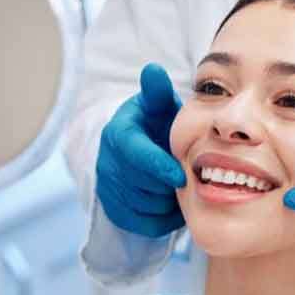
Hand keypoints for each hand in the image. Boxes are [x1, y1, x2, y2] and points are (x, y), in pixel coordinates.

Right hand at [96, 63, 186, 236]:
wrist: (142, 150)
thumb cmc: (157, 126)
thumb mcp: (159, 107)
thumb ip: (158, 93)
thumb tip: (153, 70)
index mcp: (119, 134)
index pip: (134, 155)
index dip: (158, 167)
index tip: (180, 177)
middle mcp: (107, 162)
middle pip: (142, 185)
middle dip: (168, 185)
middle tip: (187, 178)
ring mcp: (108, 188)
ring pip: (145, 207)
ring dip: (168, 202)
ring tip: (179, 188)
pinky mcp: (114, 210)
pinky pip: (143, 224)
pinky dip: (163, 219)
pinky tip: (172, 203)